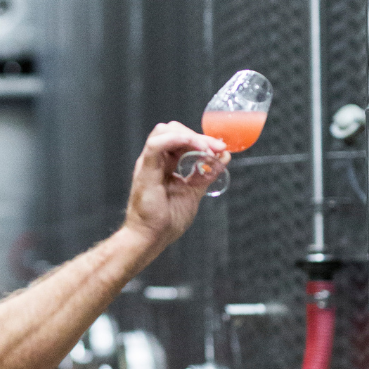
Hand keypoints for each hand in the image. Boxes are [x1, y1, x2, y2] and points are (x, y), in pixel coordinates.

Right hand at [124, 122, 229, 247]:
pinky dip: (177, 139)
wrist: (152, 238)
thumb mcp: (194, 192)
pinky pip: (157, 144)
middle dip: (198, 135)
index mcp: (164, 164)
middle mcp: (155, 161)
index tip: (221, 149)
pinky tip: (193, 145)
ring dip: (190, 136)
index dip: (202, 140)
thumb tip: (223, 157)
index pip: (181, 139)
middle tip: (217, 148)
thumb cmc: (167, 221)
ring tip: (206, 149)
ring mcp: (148, 164)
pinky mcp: (145, 170)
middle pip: (173, 130)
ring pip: (165, 131)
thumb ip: (206, 174)